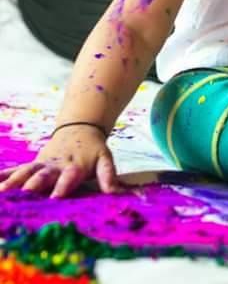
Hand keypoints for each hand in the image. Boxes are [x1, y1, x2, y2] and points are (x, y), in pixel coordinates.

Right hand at [0, 124, 122, 197]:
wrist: (80, 127)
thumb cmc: (93, 150)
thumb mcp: (105, 159)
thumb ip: (109, 176)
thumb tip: (118, 194)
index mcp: (74, 166)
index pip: (68, 178)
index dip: (62, 187)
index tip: (55, 198)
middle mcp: (55, 165)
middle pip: (43, 175)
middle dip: (32, 186)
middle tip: (23, 197)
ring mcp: (41, 163)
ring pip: (26, 171)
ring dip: (13, 181)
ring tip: (2, 192)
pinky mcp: (32, 163)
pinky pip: (15, 169)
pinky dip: (3, 175)